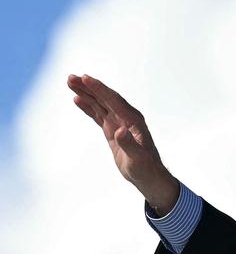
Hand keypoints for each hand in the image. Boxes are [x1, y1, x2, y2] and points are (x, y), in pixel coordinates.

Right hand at [67, 74, 179, 214]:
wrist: (148, 176)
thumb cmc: (145, 168)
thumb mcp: (137, 158)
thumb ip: (128, 144)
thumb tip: (120, 131)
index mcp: (133, 120)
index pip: (113, 100)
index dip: (99, 89)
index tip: (85, 78)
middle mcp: (126, 118)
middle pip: (105, 98)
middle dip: (89, 87)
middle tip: (71, 77)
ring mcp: (119, 123)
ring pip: (100, 104)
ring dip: (86, 93)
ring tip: (70, 82)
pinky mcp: (113, 130)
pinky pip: (98, 114)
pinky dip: (88, 107)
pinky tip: (77, 99)